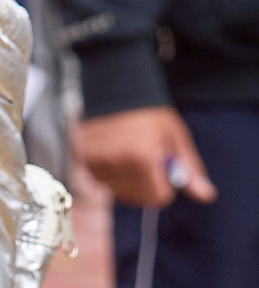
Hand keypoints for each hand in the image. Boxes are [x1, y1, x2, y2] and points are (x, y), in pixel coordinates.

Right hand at [74, 106, 215, 208]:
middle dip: (145, 185)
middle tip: (144, 160)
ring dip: (126, 181)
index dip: (164, 186)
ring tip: (126, 155)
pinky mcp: (81, 158)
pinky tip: (112, 155)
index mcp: (142, 156)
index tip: (162, 169)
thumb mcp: (175, 137)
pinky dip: (108, 174)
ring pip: (118, 191)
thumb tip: (206, 195)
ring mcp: (95, 161)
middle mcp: (115, 161)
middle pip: (137, 198)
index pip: (157, 197)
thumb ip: (189, 169)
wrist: (112, 90)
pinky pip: (100, 181)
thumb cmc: (148, 114)